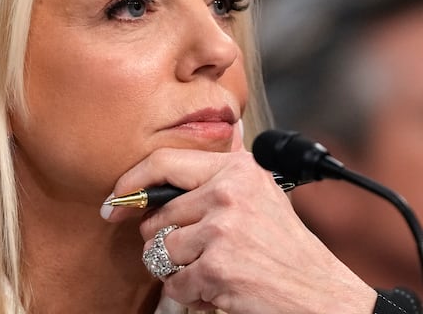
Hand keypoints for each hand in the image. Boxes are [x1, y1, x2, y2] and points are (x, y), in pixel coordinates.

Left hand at [103, 134, 375, 312]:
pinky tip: (217, 287)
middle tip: (192, 252)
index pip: (164, 163)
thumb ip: (225, 172)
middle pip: (158, 216)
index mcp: (236, 169)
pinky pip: (173, 282)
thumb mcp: (260, 194)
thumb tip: (206, 141)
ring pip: (160, 250)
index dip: (132, 181)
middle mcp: (228, 192)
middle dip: (164, 240)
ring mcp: (222, 229)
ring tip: (210, 269)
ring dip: (177, 269)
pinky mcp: (216, 266)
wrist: (320, 293)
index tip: (115, 199)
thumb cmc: (285, 247)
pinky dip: (189, 293)